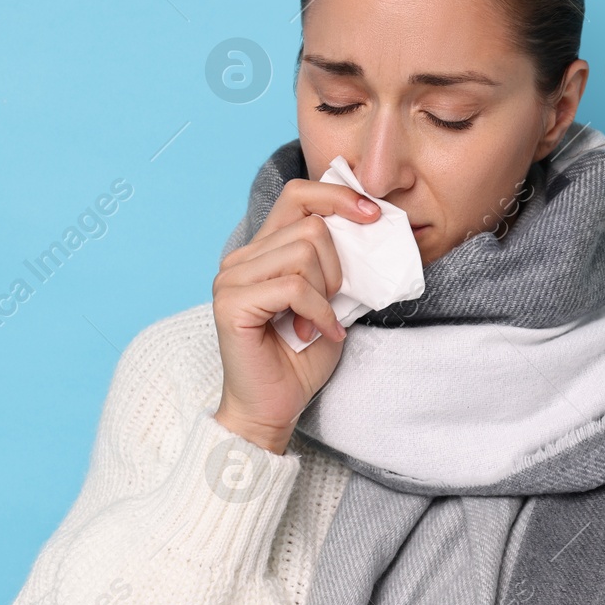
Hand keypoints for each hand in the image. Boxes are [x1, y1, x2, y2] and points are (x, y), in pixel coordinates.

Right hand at [211, 178, 381, 453]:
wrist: (273, 409)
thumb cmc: (300, 359)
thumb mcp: (331, 300)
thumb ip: (336, 263)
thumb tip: (368, 225)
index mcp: (262, 250)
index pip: (298, 195)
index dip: (337, 196)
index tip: (373, 215)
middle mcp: (241, 259)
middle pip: (310, 226)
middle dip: (338, 266)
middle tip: (335, 302)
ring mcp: (231, 279)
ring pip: (303, 253)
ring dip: (326, 292)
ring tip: (320, 321)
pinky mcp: (231, 304)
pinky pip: (293, 288)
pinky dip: (318, 312)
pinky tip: (317, 334)